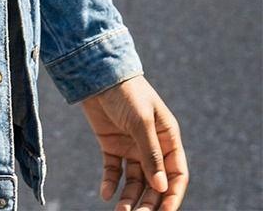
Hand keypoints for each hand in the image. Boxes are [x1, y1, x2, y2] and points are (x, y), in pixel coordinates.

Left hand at [80, 76, 188, 210]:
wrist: (95, 72)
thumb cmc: (125, 92)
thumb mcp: (141, 121)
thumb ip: (150, 154)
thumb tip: (161, 187)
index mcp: (167, 138)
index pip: (176, 174)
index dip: (173, 195)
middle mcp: (152, 146)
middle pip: (155, 182)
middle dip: (149, 202)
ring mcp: (131, 146)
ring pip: (134, 181)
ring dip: (129, 197)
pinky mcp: (111, 145)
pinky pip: (113, 170)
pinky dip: (110, 183)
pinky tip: (105, 194)